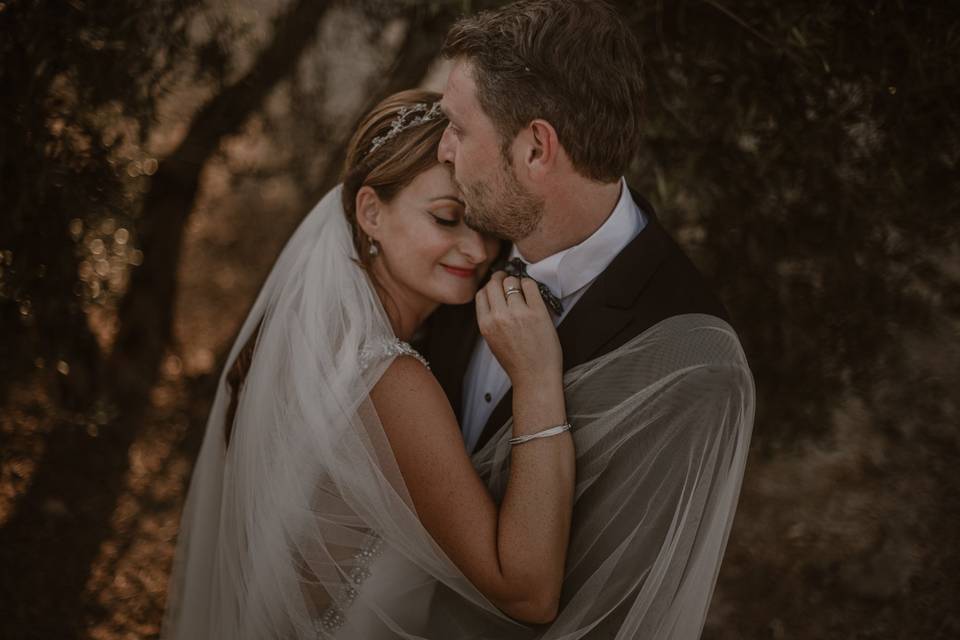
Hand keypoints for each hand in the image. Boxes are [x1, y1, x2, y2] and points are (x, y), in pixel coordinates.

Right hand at [476, 271, 562, 388]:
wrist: (535, 377)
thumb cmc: (517, 362)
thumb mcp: (493, 341)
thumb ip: (491, 320)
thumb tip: (494, 298)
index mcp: (486, 325)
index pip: (482, 293)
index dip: (490, 287)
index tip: (497, 286)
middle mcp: (499, 316)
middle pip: (495, 283)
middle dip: (502, 279)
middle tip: (509, 281)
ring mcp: (518, 313)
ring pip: (512, 281)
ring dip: (517, 282)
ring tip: (522, 288)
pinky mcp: (537, 312)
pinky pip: (530, 285)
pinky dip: (530, 284)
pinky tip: (532, 292)